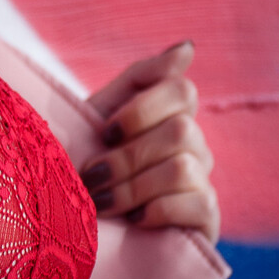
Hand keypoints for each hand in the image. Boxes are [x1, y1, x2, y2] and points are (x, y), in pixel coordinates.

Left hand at [82, 41, 220, 242]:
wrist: (71, 231)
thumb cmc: (84, 167)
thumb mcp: (99, 118)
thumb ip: (141, 79)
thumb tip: (190, 47)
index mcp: (170, 117)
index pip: (182, 90)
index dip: (141, 110)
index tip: (104, 133)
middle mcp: (194, 148)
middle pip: (180, 131)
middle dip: (126, 157)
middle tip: (91, 177)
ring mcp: (203, 185)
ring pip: (184, 168)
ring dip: (132, 188)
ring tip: (101, 203)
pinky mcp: (206, 222)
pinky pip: (198, 203)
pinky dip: (157, 211)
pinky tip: (133, 222)